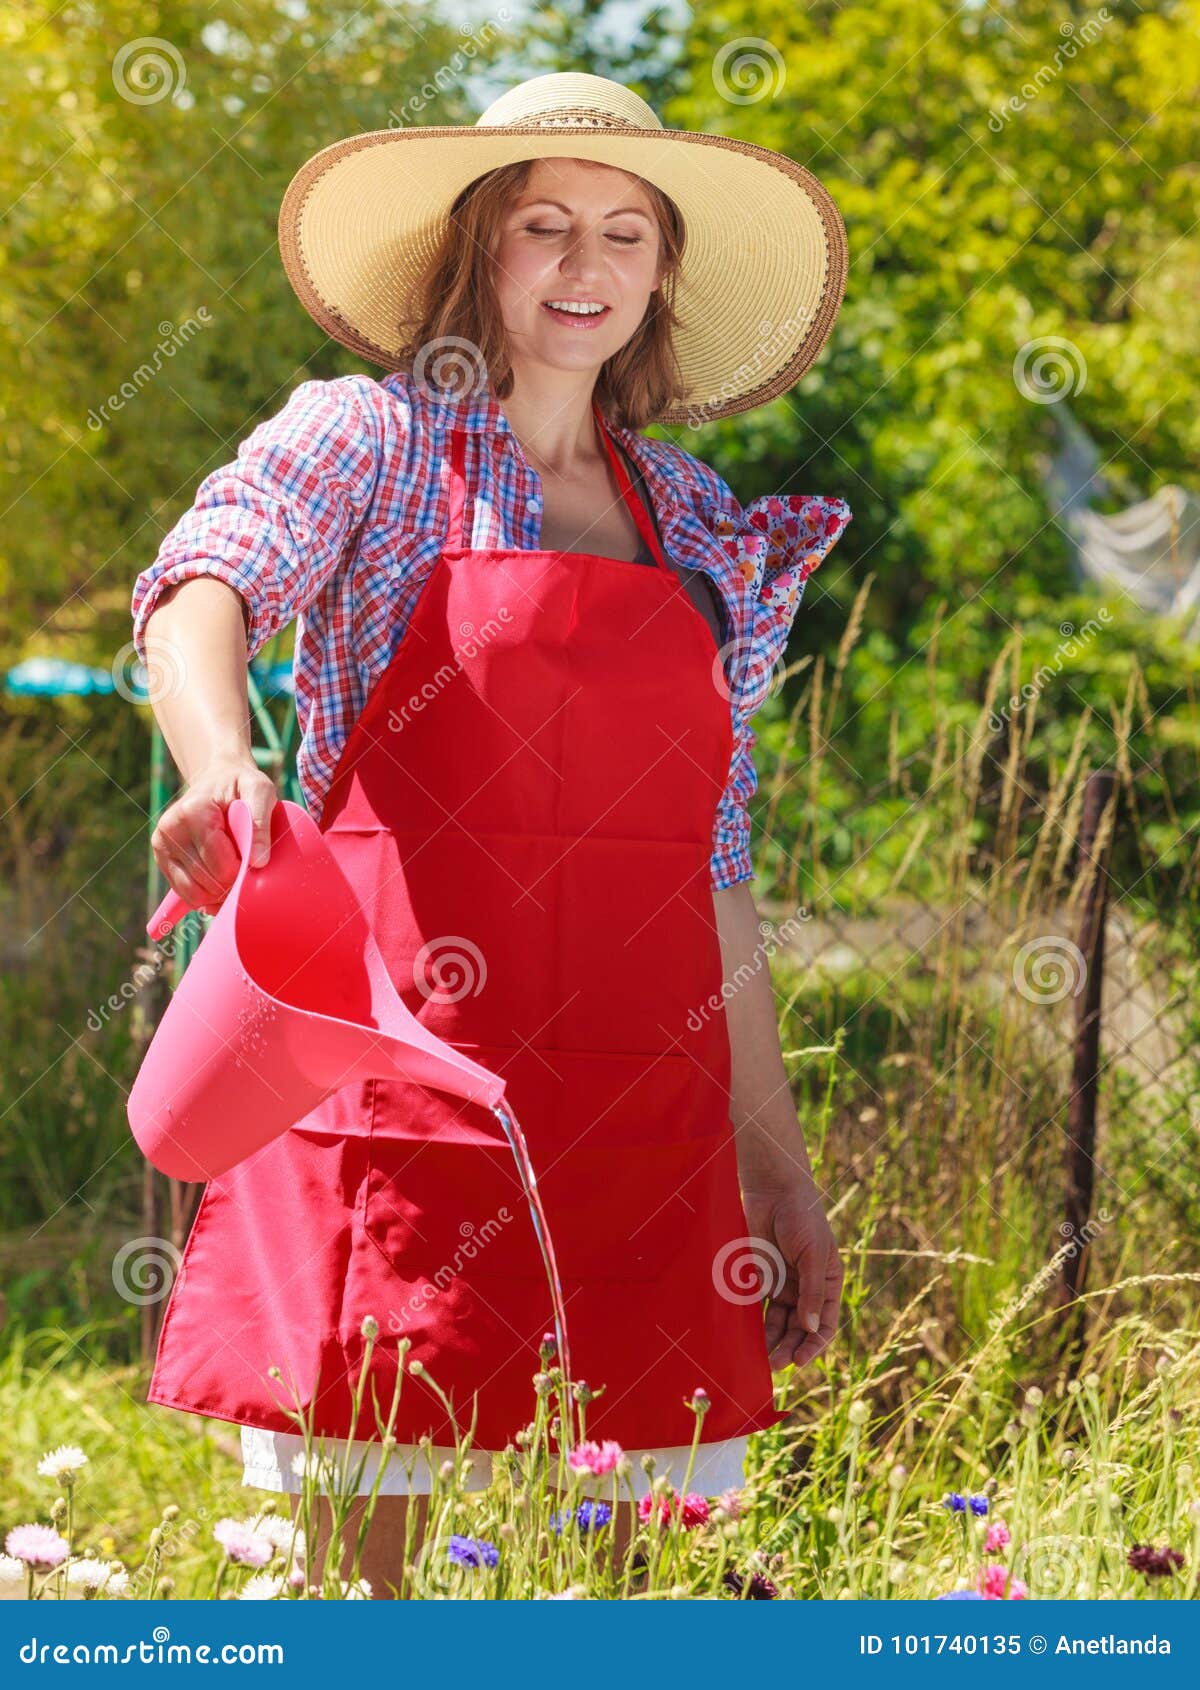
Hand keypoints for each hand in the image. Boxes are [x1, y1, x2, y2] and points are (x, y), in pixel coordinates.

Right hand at [150, 756, 277, 915]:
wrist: (217, 778)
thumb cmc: (241, 785)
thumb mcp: (260, 791)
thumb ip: (261, 823)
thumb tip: (259, 862)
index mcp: (193, 812)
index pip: (219, 863)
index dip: (241, 873)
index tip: (256, 866)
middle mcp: (170, 829)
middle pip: (206, 880)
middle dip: (232, 886)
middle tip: (249, 876)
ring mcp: (162, 845)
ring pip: (193, 892)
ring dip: (218, 896)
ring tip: (236, 882)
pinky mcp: (162, 857)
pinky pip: (184, 892)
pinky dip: (205, 898)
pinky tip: (221, 889)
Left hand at [742, 1169, 844, 1370]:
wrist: (772, 1190)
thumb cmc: (802, 1218)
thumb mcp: (814, 1254)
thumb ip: (811, 1292)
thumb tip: (811, 1328)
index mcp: (827, 1284)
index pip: (824, 1324)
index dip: (813, 1345)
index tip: (798, 1361)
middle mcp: (806, 1289)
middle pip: (800, 1328)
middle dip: (789, 1347)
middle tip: (774, 1364)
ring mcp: (783, 1285)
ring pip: (778, 1322)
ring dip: (771, 1340)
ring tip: (760, 1356)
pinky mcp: (762, 1277)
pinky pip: (759, 1306)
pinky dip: (755, 1322)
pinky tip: (748, 1335)